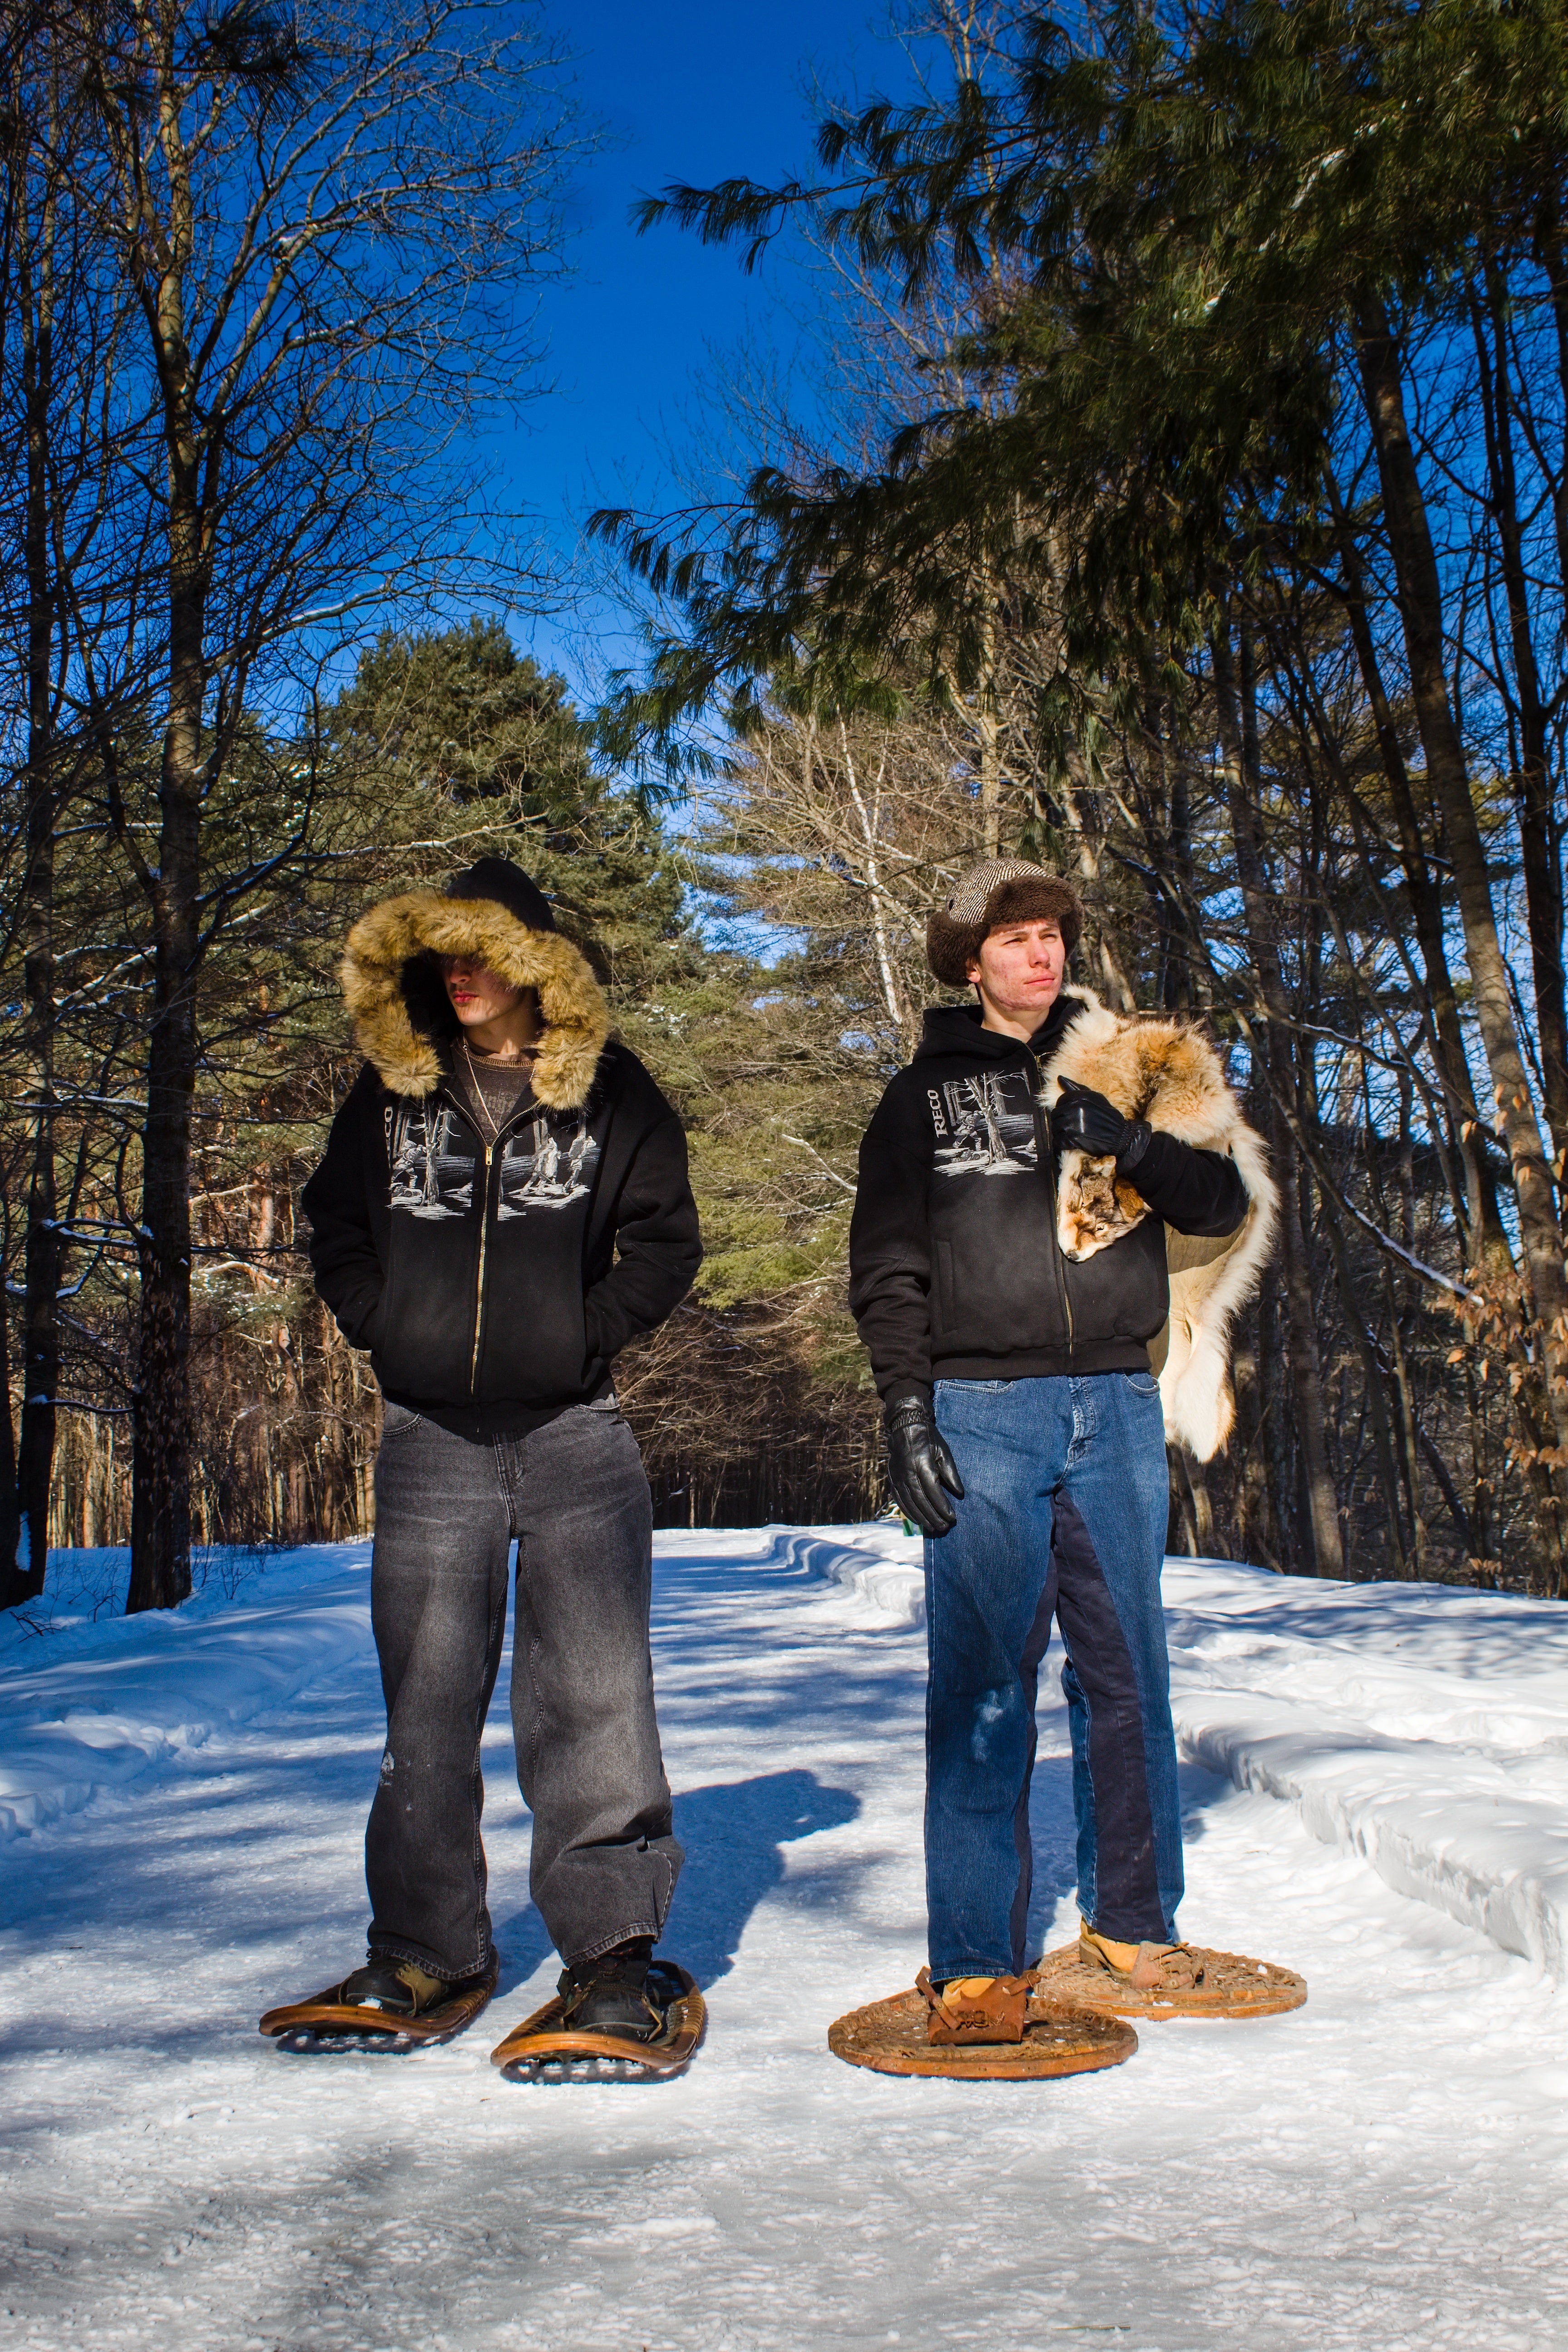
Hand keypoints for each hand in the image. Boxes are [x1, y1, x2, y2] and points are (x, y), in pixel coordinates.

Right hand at [886, 1397, 965, 1537]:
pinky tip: (917, 1520)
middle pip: (921, 1500)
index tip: (952, 1518)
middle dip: (934, 1516)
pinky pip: (899, 1499)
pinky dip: (909, 1512)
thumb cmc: (928, 1439)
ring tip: (933, 1528)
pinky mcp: (892, 1479)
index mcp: (922, 1464)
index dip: (943, 1506)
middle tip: (944, 1528)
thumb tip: (959, 1493)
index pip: (933, 1491)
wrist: (904, 1427)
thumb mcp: (943, 1451)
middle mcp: (908, 1472)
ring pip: (910, 1502)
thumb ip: (951, 1473)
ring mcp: (898, 1477)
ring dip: (922, 1517)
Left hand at [1053, 1078, 1140, 1161]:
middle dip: (1061, 1121)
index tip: (1070, 1114)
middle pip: (1055, 1114)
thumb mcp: (1096, 1098)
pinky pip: (1058, 1141)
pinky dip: (1063, 1144)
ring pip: (1055, 1127)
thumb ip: (1076, 1088)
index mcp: (1081, 1097)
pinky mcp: (1074, 1138)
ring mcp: (1074, 1123)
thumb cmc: (1108, 1117)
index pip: (1061, 1100)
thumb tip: (1059, 1078)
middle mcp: (1077, 1108)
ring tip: (1073, 1135)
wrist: (1121, 1137)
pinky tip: (1072, 1143)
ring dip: (1061, 1133)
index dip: (1064, 1108)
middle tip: (1072, 1126)